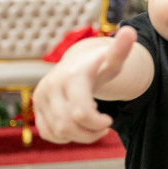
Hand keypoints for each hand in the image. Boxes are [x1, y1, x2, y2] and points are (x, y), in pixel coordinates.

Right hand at [33, 26, 135, 143]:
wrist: (77, 65)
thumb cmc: (99, 65)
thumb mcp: (112, 60)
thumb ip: (122, 50)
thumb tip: (131, 31)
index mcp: (72, 77)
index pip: (81, 113)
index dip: (97, 123)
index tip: (109, 121)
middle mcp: (51, 86)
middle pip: (68, 126)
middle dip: (90, 133)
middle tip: (102, 128)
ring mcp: (40, 98)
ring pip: (58, 132)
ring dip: (79, 136)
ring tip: (93, 128)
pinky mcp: (36, 108)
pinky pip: (47, 133)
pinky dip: (65, 137)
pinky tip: (78, 127)